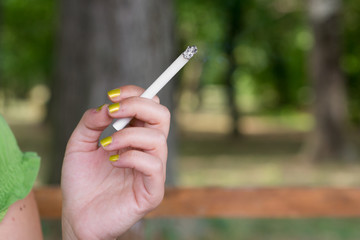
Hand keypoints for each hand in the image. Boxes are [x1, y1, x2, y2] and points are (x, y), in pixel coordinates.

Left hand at [61, 85, 169, 239]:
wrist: (77, 217)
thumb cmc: (81, 182)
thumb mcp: (79, 145)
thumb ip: (91, 122)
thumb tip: (107, 107)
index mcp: (136, 137)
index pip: (150, 107)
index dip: (136, 95)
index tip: (111, 96)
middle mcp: (148, 150)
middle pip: (162, 116)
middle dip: (138, 106)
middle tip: (113, 111)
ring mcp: (153, 171)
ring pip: (157, 139)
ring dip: (128, 135)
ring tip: (106, 145)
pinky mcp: (153, 191)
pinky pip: (153, 165)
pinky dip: (131, 157)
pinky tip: (113, 163)